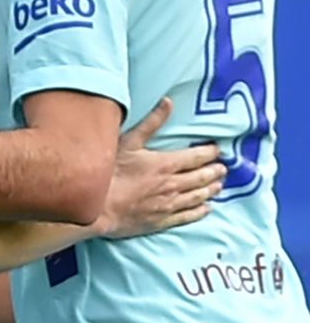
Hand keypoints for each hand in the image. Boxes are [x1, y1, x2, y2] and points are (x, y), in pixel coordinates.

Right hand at [96, 99, 224, 237]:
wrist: (100, 207)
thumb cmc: (111, 173)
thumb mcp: (128, 142)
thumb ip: (150, 123)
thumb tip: (168, 102)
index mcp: (166, 164)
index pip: (196, 157)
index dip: (209, 152)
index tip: (217, 149)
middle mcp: (173, 185)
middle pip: (201, 177)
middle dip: (214, 172)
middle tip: (223, 168)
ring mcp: (169, 204)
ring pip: (198, 196)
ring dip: (211, 190)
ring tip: (219, 185)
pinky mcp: (163, 220)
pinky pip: (189, 216)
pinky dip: (200, 211)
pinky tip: (207, 208)